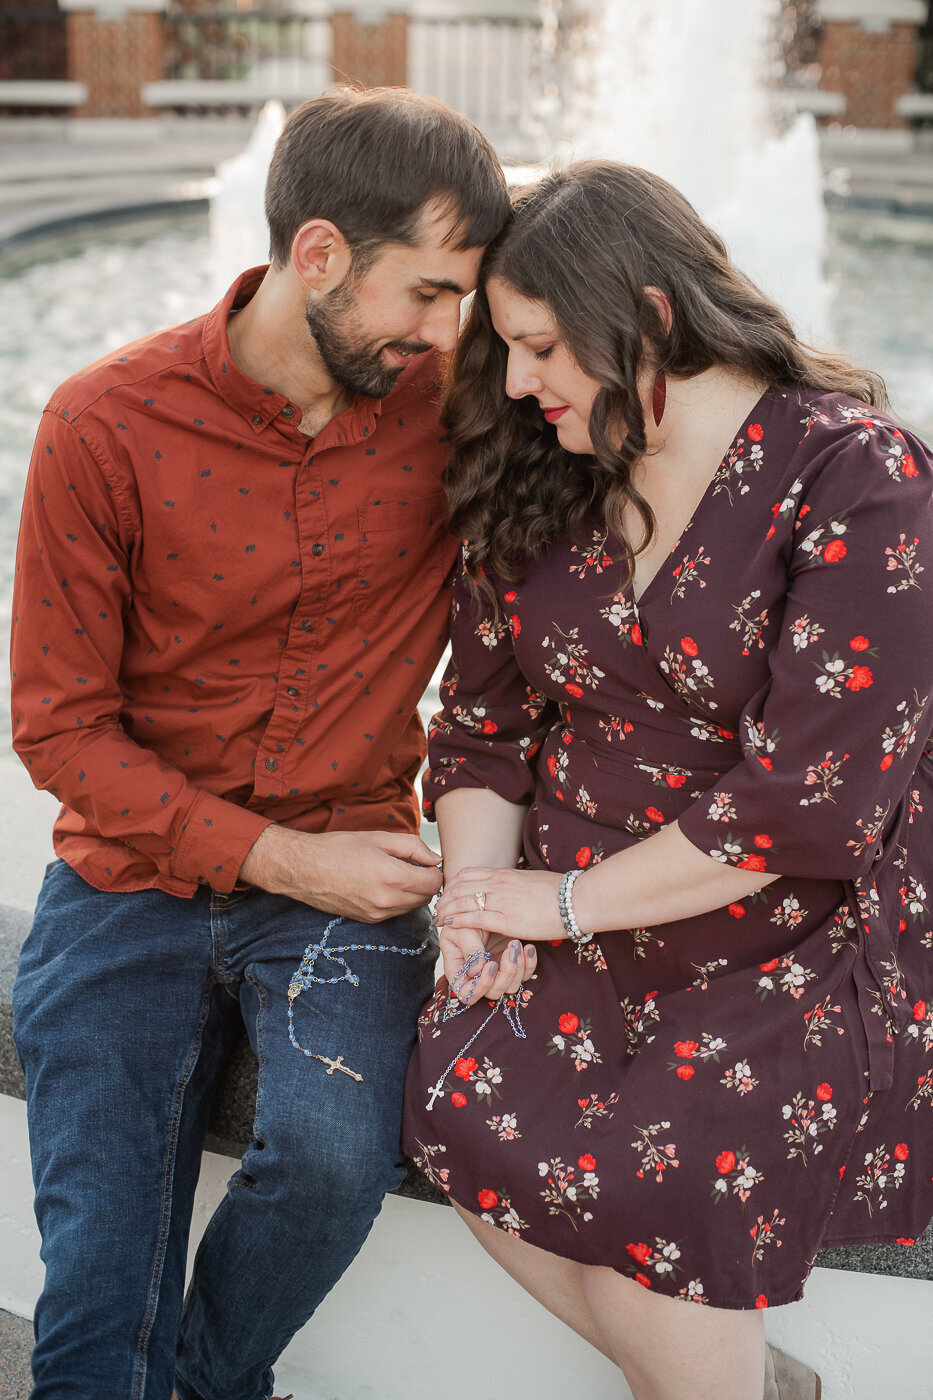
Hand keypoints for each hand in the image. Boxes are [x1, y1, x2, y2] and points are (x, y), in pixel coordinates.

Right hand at [239, 824, 441, 921]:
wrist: (303, 869)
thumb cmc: (338, 849)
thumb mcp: (378, 838)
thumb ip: (413, 847)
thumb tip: (435, 859)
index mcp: (392, 877)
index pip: (434, 883)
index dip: (435, 871)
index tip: (426, 862)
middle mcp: (386, 901)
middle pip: (426, 898)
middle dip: (425, 882)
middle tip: (413, 865)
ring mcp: (377, 914)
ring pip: (412, 907)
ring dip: (412, 893)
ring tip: (396, 873)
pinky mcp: (368, 921)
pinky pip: (395, 913)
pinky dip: (397, 901)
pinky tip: (383, 885)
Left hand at [438, 866, 566, 957]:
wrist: (577, 899)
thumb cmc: (559, 891)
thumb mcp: (530, 880)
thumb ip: (513, 884)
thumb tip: (506, 888)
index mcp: (504, 873)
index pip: (467, 874)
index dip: (451, 884)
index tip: (447, 895)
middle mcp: (498, 884)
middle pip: (459, 887)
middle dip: (444, 898)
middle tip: (437, 909)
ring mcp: (501, 901)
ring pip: (462, 901)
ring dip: (446, 910)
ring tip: (438, 919)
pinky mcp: (507, 920)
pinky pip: (473, 918)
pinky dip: (457, 921)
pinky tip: (448, 926)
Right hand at [439, 921, 536, 1007]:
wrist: (483, 905)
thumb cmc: (465, 916)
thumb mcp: (463, 929)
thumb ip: (469, 949)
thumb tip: (476, 971)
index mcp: (460, 970)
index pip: (467, 993)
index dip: (480, 986)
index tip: (490, 965)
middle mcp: (479, 976)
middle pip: (493, 993)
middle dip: (504, 975)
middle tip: (509, 952)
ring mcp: (497, 971)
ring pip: (511, 987)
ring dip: (517, 968)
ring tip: (515, 944)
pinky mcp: (512, 964)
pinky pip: (525, 975)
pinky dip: (529, 963)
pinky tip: (528, 947)